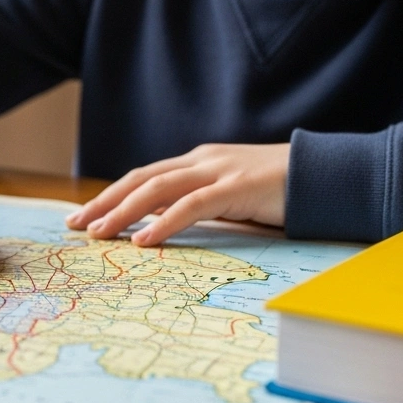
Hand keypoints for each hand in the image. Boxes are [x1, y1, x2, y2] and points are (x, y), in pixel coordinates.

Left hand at [65, 143, 288, 245]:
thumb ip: (198, 205)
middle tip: (75, 225)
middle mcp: (201, 162)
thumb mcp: (230, 199)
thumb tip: (160, 225)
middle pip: (140, 180)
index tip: (83, 216)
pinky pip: (192, 206)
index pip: (143, 178)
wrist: (327, 174)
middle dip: (104, 202)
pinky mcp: (237, 188)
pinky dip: (164, 223)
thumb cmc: (280, 192)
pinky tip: (144, 240)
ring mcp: (218, 171)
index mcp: (197, 163)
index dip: (111, 196)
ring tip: (99, 233)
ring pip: (158, 190)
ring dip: (123, 212)